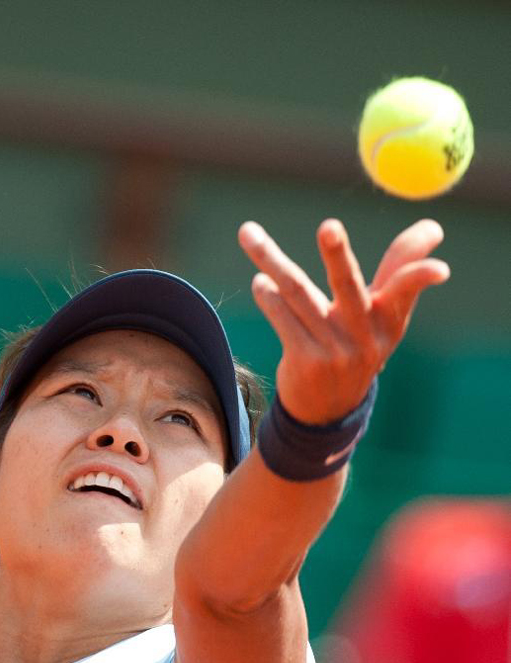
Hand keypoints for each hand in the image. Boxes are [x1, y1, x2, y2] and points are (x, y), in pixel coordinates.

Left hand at [238, 218, 449, 424]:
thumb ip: (399, 269)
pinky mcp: (306, 361)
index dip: (421, 277)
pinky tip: (260, 282)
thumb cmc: (358, 345)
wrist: (327, 410)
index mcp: (389, 320)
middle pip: (348, 285)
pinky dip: (268, 296)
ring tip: (249, 233)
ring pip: (298, 292)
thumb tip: (435, 226)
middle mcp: (364, 335)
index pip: (406, 290)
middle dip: (338, 255)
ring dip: (271, 260)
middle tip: (329, 226)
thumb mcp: (384, 316)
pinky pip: (282, 318)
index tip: (441, 270)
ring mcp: (334, 350)